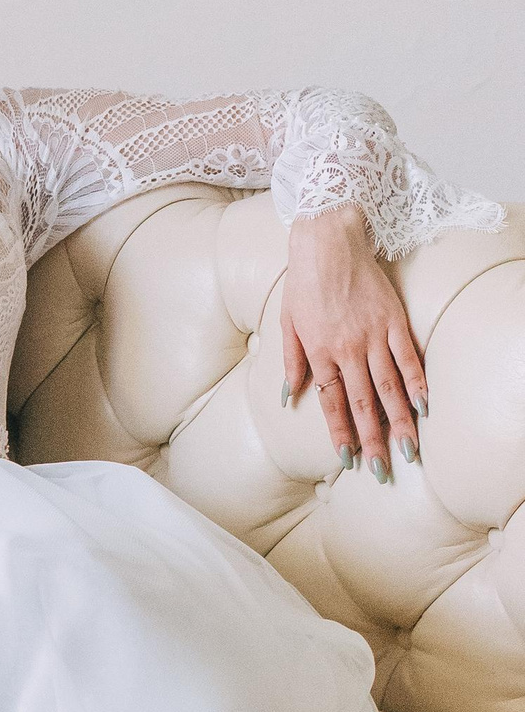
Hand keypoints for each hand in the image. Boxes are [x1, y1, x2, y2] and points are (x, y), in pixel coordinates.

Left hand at [280, 206, 424, 479]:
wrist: (328, 241)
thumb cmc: (303, 282)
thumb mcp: (287, 323)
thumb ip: (292, 362)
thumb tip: (289, 396)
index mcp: (319, 352)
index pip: (332, 402)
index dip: (341, 432)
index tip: (348, 460)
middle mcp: (348, 349)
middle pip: (363, 403)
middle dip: (373, 439)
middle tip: (383, 470)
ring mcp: (374, 335)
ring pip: (389, 387)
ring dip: (399, 421)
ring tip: (410, 449)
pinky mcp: (394, 320)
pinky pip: (408, 357)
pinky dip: (417, 382)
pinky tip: (424, 406)